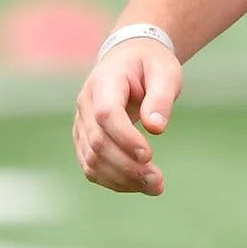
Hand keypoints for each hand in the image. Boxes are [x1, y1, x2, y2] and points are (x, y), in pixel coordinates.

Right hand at [72, 38, 181, 195]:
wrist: (130, 60)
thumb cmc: (151, 66)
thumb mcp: (165, 72)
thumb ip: (161, 97)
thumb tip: (156, 129)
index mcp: (105, 81)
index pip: (106, 114)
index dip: (125, 138)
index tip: (149, 155)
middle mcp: (86, 103)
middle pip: (98, 141)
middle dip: (128, 166)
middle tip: (159, 182)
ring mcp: (81, 123)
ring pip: (91, 159)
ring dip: (122, 179)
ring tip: (155, 187)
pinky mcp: (84, 140)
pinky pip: (91, 166)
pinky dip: (113, 180)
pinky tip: (138, 186)